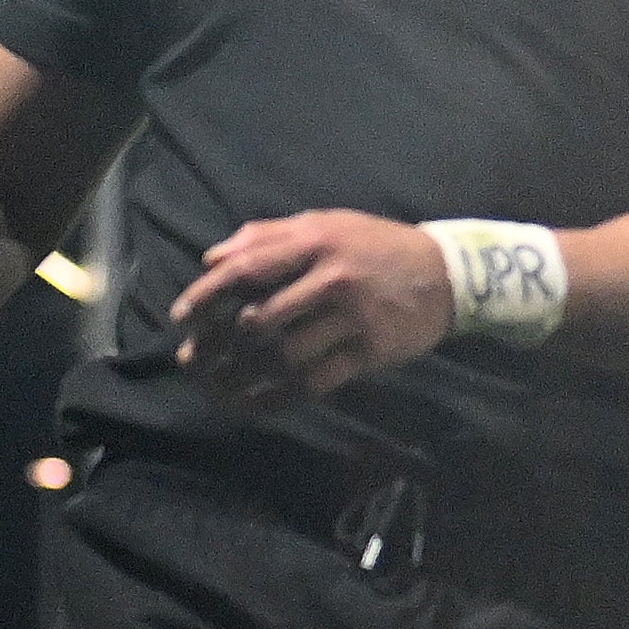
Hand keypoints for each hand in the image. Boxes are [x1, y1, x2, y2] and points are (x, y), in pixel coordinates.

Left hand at [169, 212, 454, 401]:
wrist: (447, 274)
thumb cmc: (375, 246)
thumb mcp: (327, 224)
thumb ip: (268, 235)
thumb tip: (211, 258)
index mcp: (316, 241)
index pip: (247, 269)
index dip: (207, 295)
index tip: (181, 318)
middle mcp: (332, 279)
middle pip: (260, 320)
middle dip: (219, 346)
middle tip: (193, 361)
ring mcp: (353, 319)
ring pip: (284, 357)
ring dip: (244, 377)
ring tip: (217, 388)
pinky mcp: (369, 353)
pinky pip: (315, 383)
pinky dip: (278, 398)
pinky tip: (254, 404)